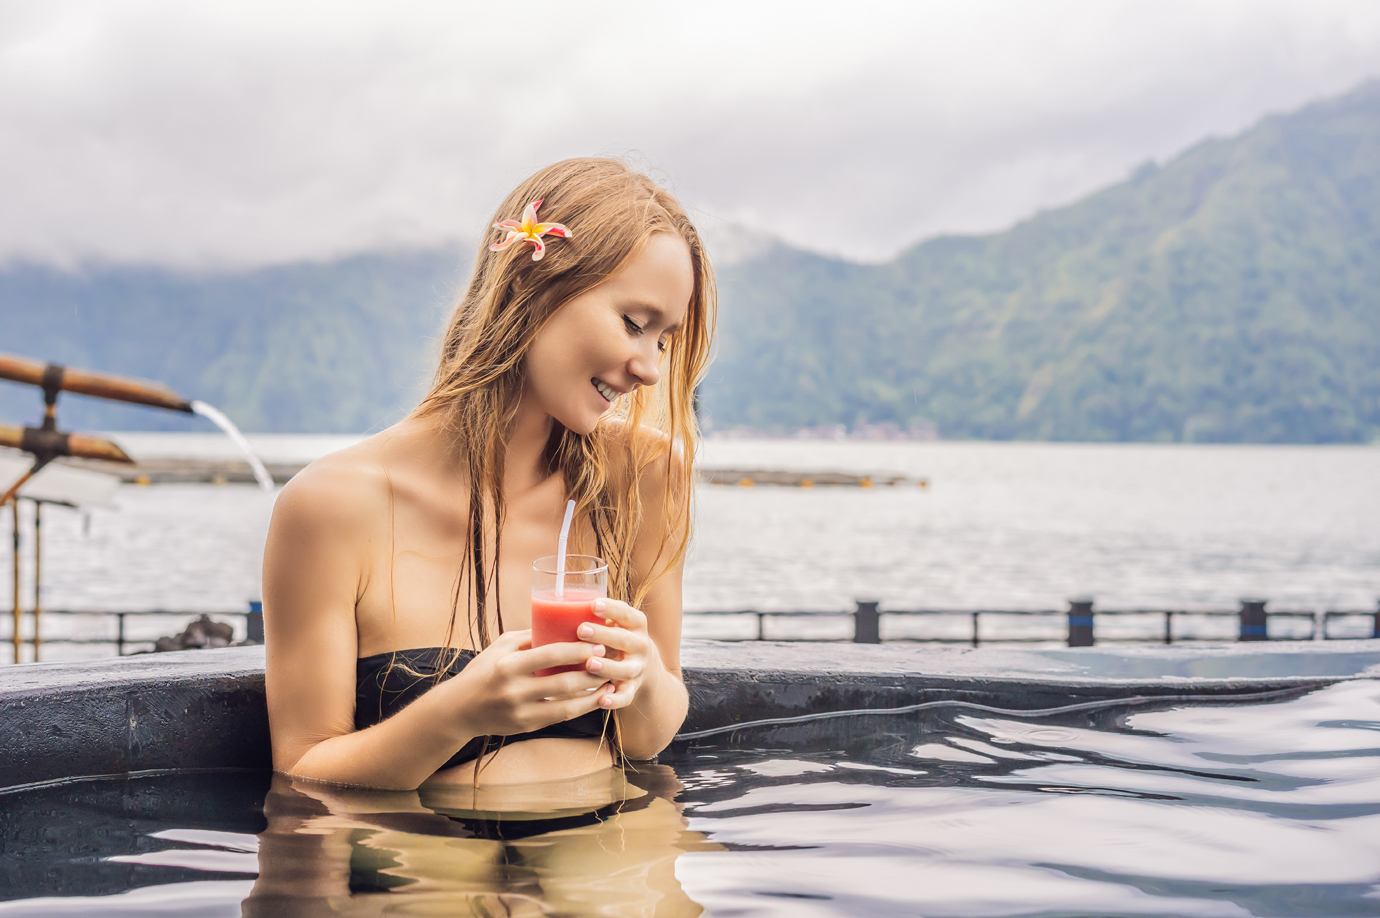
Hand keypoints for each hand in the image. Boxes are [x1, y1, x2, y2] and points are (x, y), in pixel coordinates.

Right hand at [448, 629, 613, 736]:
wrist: (459, 709)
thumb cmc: (483, 671)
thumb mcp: (501, 647)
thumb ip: (530, 637)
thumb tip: (563, 622)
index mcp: (508, 666)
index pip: (550, 655)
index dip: (578, 650)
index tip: (598, 644)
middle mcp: (515, 691)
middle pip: (564, 682)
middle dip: (592, 672)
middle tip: (610, 661)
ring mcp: (521, 712)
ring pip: (567, 705)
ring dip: (593, 694)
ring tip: (611, 681)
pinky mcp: (527, 727)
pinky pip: (561, 717)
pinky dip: (581, 708)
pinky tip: (596, 698)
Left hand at [576, 599, 657, 710]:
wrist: (641, 664)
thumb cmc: (615, 637)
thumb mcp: (612, 624)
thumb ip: (593, 617)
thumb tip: (551, 609)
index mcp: (635, 624)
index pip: (626, 613)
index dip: (611, 609)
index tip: (592, 604)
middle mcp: (640, 645)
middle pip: (625, 639)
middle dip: (604, 635)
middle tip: (581, 630)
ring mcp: (638, 668)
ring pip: (626, 669)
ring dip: (608, 667)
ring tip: (589, 664)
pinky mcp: (633, 688)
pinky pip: (626, 696)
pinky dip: (616, 699)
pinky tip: (602, 701)